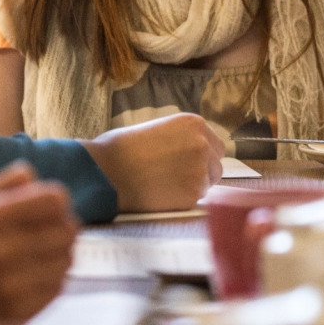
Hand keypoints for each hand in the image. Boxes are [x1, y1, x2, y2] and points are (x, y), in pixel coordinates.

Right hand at [83, 112, 223, 212]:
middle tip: (177, 178)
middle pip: (216, 165)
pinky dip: (182, 200)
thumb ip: (180, 138)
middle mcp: (202, 144)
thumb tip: (188, 152)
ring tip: (164, 185)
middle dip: (202, 173)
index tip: (188, 163)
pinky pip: (195, 200)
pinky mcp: (192, 194)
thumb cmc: (121, 148)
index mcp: (193, 124)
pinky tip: (161, 194)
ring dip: (192, 187)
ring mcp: (200, 170)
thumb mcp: (157, 128)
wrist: (107, 170)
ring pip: (207, 184)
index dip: (203, 156)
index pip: (216, 145)